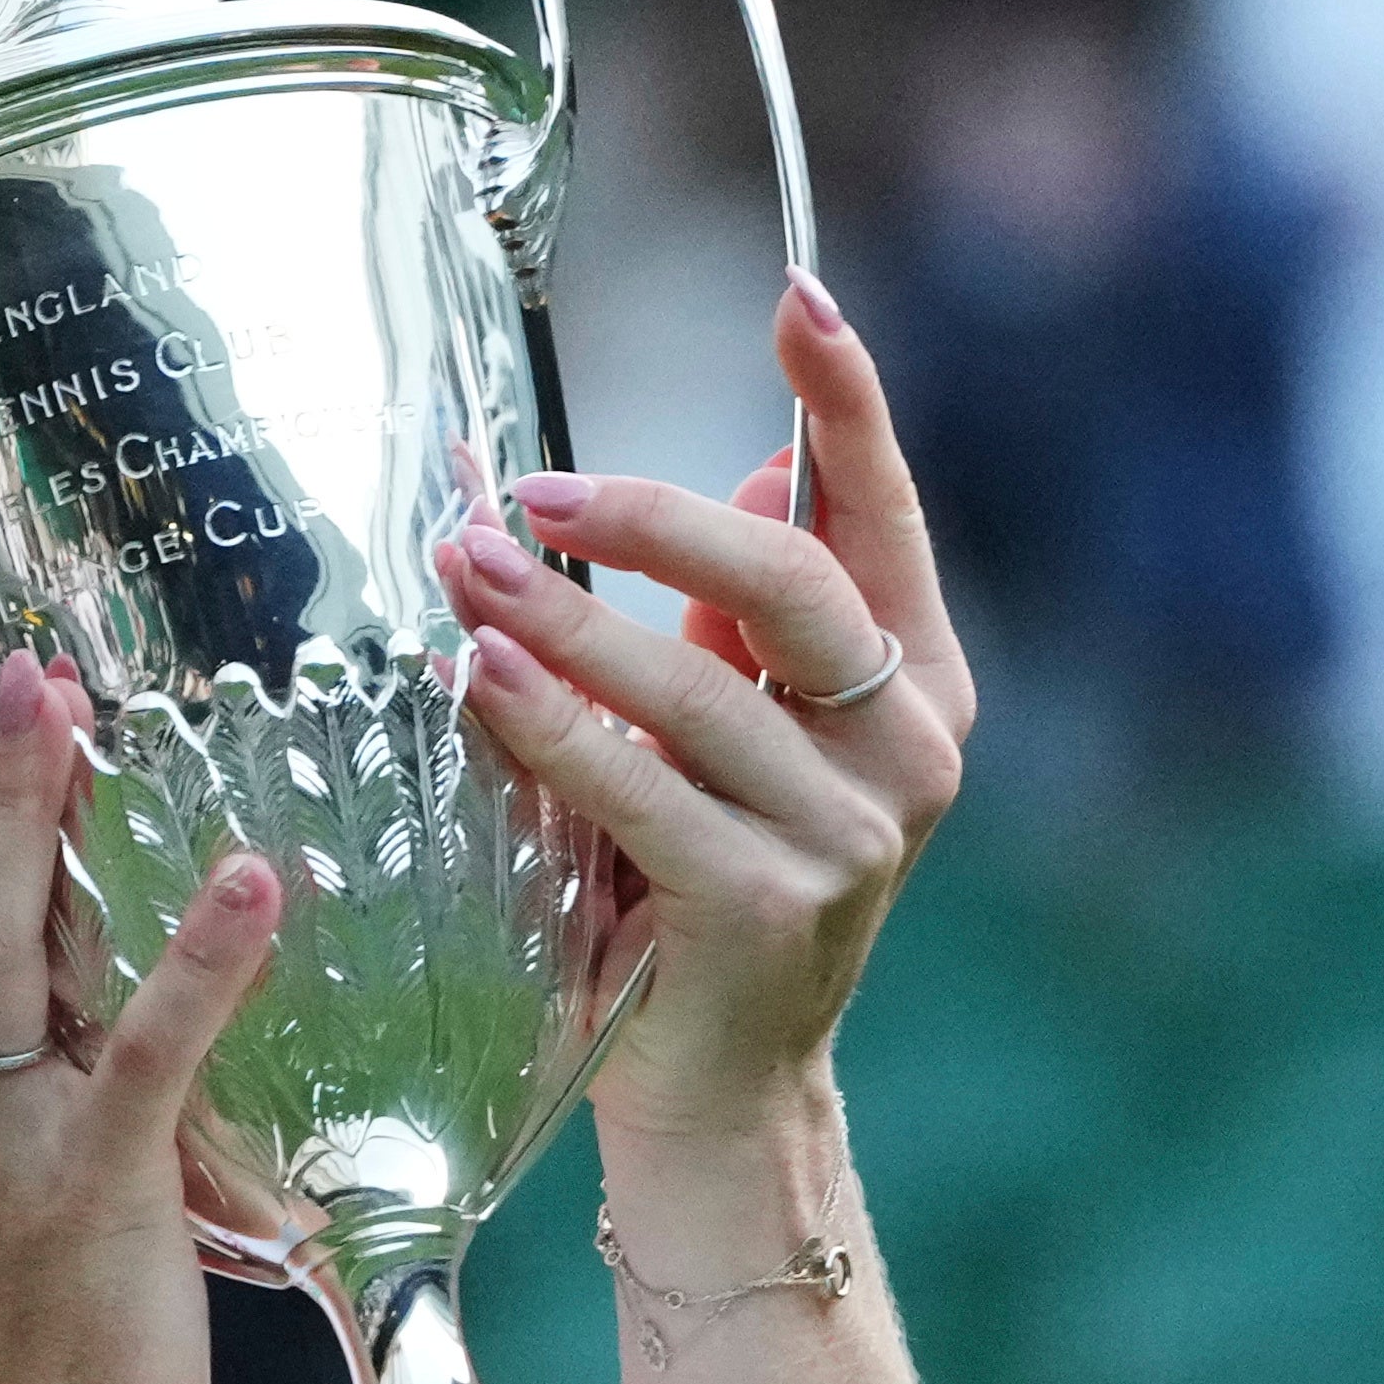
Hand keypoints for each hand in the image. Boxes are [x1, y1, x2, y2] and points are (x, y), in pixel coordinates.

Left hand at [437, 279, 969, 1144]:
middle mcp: (911, 749)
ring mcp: (852, 835)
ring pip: (701, 690)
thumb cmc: (698, 884)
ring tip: (466, 564)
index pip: (884, 516)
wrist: (714, 1087)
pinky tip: (480, 675)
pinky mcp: (765, 908)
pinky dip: (554, 727)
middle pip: (795, 585)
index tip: (801, 297)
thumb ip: (735, 625)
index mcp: (917, 685)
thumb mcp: (732, 737)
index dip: (849, 403)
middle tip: (533, 492)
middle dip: (655, 526)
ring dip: (567, 622)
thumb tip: (745, 470)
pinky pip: (642, 790)